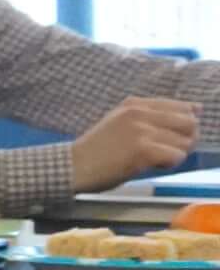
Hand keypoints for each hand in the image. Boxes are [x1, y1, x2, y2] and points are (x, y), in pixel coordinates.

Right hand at [74, 97, 203, 191]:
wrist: (73, 166)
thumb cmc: (97, 149)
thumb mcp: (121, 122)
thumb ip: (154, 115)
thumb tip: (197, 110)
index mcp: (134, 104)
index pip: (182, 107)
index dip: (185, 124)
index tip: (173, 136)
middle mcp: (139, 112)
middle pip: (189, 123)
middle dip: (186, 139)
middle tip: (168, 150)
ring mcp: (141, 130)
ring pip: (185, 142)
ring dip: (175, 154)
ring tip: (155, 158)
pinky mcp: (143, 149)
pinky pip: (176, 156)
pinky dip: (169, 164)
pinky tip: (152, 165)